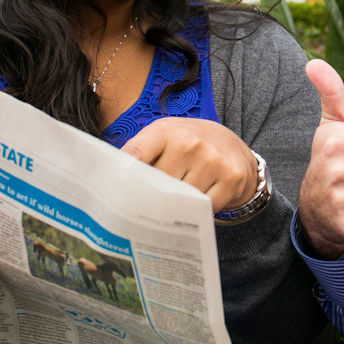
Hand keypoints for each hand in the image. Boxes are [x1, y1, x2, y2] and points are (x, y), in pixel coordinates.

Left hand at [122, 118, 257, 212]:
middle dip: (151, 200)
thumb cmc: (187, 145)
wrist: (231, 146)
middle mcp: (189, 143)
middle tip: (147, 210)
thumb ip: (139, 156)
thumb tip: (112, 184)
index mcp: (164, 131)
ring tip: (178, 201)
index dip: (122, 178)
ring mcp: (212, 160)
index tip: (113, 197)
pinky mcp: (231, 177)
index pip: (135, 156)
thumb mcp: (161, 139)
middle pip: (158, 187)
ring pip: (182, 201)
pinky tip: (199, 201)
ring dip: (177, 208)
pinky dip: (199, 212)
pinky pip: (205, 209)